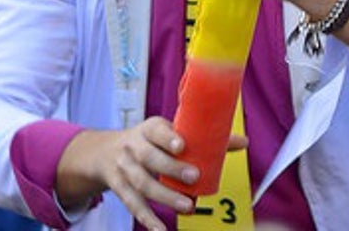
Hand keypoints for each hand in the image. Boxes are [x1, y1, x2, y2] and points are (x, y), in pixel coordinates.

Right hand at [56, 118, 246, 230]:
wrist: (104, 152)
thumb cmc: (149, 141)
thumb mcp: (169, 132)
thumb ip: (203, 138)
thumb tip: (244, 142)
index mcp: (149, 129)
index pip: (156, 130)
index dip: (168, 137)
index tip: (182, 146)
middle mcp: (133, 147)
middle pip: (149, 158)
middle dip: (171, 169)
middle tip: (194, 177)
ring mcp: (124, 168)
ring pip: (141, 184)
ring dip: (164, 197)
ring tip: (186, 206)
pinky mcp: (119, 187)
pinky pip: (132, 205)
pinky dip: (147, 218)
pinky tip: (160, 230)